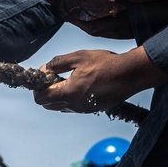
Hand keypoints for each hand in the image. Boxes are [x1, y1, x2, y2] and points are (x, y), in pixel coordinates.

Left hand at [33, 46, 167, 112]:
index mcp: (68, 93)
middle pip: (48, 105)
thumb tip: (43, 69)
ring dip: (58, 95)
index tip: (45, 75)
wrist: (129, 74)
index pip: (41, 98)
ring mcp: (83, 109)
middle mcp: (74, 105)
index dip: (38, 86)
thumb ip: (57, 63)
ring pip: (61, 107)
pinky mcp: (92, 109)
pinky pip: (73, 107)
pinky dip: (70, 98)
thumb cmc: (105, 64)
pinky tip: (81, 83)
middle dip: (46, 91)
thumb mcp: (79, 57)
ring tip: (69, 78)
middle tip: (55, 76)